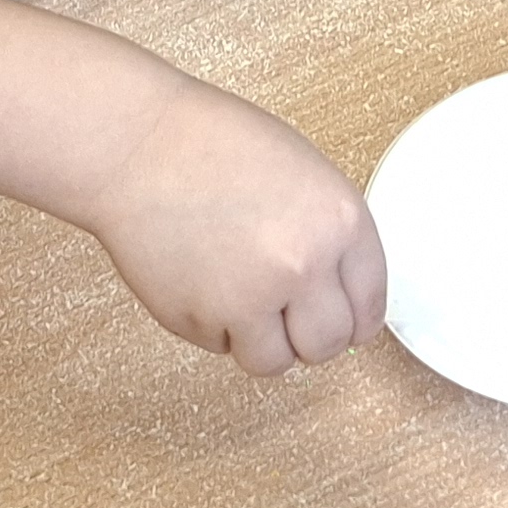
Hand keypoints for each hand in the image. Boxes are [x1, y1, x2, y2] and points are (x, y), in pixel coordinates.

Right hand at [73, 71, 384, 373]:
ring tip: (239, 296)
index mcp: (341, 221)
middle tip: (288, 315)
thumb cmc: (214, 145)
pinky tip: (201, 278)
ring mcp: (250, 298)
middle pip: (329, 346)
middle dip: (311, 338)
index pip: (370, 305)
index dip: (354, 317)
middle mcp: (303, 265)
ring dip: (263, 341)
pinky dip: (215, 327)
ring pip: (275, 363)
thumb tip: (343, 304)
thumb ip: (329, 238)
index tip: (342, 321)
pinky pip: (223, 348)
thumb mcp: (304, 175)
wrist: (137, 145)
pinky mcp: (199, 319)